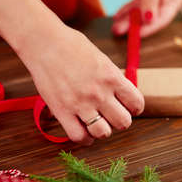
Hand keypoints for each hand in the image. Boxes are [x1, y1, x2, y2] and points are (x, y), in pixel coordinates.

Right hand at [26, 26, 143, 144]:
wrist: (44, 43)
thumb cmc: (71, 45)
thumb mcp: (101, 58)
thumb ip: (112, 77)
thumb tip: (120, 93)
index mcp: (112, 77)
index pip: (136, 103)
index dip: (134, 108)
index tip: (128, 107)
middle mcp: (99, 92)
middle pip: (123, 122)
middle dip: (120, 121)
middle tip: (111, 116)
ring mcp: (81, 103)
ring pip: (103, 133)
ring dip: (102, 131)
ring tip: (97, 124)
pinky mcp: (62, 111)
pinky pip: (78, 136)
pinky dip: (84, 139)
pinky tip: (84, 132)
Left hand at [112, 0, 181, 36]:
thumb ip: (149, 1)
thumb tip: (149, 20)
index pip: (162, 19)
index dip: (148, 29)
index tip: (134, 36)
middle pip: (151, 18)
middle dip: (134, 26)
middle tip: (118, 32)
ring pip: (142, 13)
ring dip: (129, 20)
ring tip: (115, 27)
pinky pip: (138, 6)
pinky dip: (128, 11)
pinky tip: (118, 16)